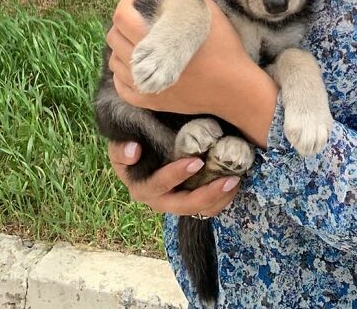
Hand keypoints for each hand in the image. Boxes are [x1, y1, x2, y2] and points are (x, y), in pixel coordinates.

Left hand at [106, 0, 249, 116]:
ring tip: (140, 42)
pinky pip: (121, 87)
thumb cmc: (223, 47)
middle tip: (140, 19)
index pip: (121, 16)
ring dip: (121, 48)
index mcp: (152, 38)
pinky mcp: (148, 102)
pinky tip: (136, 67)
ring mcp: (143, 85)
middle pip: (113, 38)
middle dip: (122, 23)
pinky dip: (122, 74)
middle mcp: (141, 63)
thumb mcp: (210, 12)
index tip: (140, 0)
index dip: (126, 3)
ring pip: (114, 62)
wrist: (234, 87)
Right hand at [108, 140, 240, 215]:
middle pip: (184, 205)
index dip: (176, 176)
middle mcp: (160, 200)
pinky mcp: (190, 202)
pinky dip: (222, 199)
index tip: (196, 162)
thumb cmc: (133, 146)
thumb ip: (121, 149)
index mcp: (142, 187)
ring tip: (235, 181)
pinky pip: (207, 208)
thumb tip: (132, 152)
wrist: (141, 152)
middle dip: (206, 194)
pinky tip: (234, 182)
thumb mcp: (121, 146)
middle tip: (227, 179)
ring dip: (218, 199)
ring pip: (199, 210)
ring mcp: (176, 203)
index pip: (159, 185)